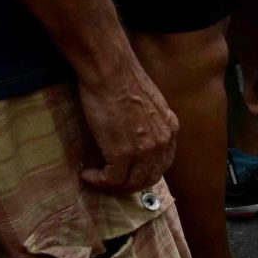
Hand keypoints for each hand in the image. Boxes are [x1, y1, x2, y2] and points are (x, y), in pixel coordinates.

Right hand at [74, 55, 177, 194]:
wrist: (110, 71)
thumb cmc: (121, 78)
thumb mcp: (147, 100)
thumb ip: (149, 119)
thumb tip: (136, 130)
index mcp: (170, 128)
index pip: (162, 163)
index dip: (144, 173)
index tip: (127, 173)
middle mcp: (162, 142)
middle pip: (149, 177)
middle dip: (128, 185)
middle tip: (109, 182)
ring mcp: (145, 149)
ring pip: (131, 183)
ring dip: (112, 186)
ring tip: (96, 179)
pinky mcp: (123, 153)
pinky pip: (113, 179)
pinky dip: (99, 181)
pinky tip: (87, 175)